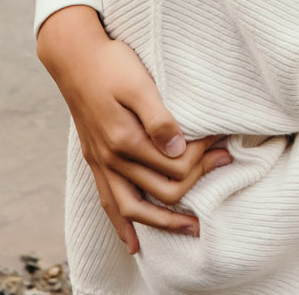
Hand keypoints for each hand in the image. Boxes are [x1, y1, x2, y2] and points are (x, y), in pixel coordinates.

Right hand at [37, 5, 232, 252]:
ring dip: (162, 222)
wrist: (74, 56)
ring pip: (132, 209)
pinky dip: (121, 225)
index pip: (174, 167)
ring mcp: (101, 163)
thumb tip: (178, 151)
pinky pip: (108, 202)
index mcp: (124, 140)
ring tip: (190, 230)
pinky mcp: (95, 160)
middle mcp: (110, 159)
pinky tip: (133, 243)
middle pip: (160, 190)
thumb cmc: (111, 64)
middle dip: (195, 181)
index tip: (222, 142)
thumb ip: (158, 119)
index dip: (202, 158)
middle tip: (224, 163)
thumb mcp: (138, 84)